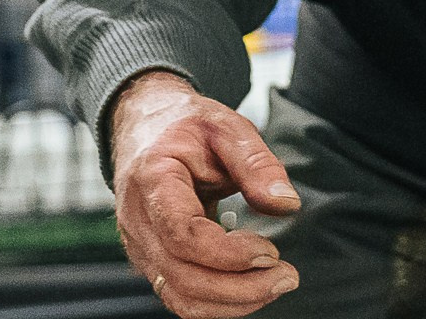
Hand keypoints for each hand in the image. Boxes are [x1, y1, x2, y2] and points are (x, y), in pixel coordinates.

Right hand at [108, 70, 301, 317]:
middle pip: (182, 276)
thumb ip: (256, 163)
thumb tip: (286, 204)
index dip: (228, 254)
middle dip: (240, 288)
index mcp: (152, 180)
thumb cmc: (185, 126)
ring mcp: (140, 244)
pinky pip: (179, 295)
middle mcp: (138, 220)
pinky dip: (217, 303)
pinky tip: (251, 288)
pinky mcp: (152, 258)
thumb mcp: (225, 126)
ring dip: (231, 302)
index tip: (270, 252)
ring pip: (179, 296)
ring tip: (275, 285)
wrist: (144, 126)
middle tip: (287, 276)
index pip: (182, 235)